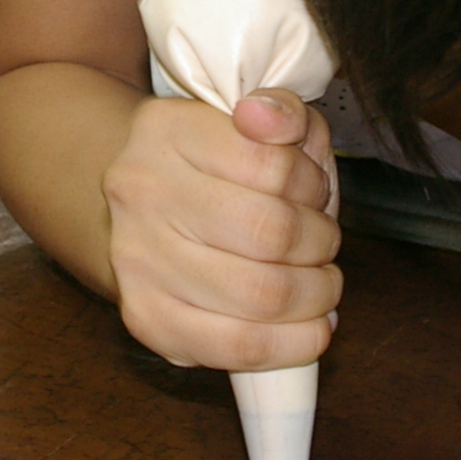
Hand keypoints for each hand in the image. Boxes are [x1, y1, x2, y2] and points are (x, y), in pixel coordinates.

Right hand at [103, 87, 341, 370]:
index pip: (273, 164)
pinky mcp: (146, 318)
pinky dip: (294, 344)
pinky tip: (311, 328)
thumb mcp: (255, 124)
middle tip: (323, 243)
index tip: (312, 192)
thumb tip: (271, 119)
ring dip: (316, 294)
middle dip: (321, 243)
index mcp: (167, 130)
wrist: (140, 212)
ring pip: (262, 294)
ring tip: (319, 284)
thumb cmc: (215, 170)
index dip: (313, 184)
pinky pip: (239, 346)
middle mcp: (141, 192)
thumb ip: (283, 113)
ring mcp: (137, 260)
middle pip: (271, 233)